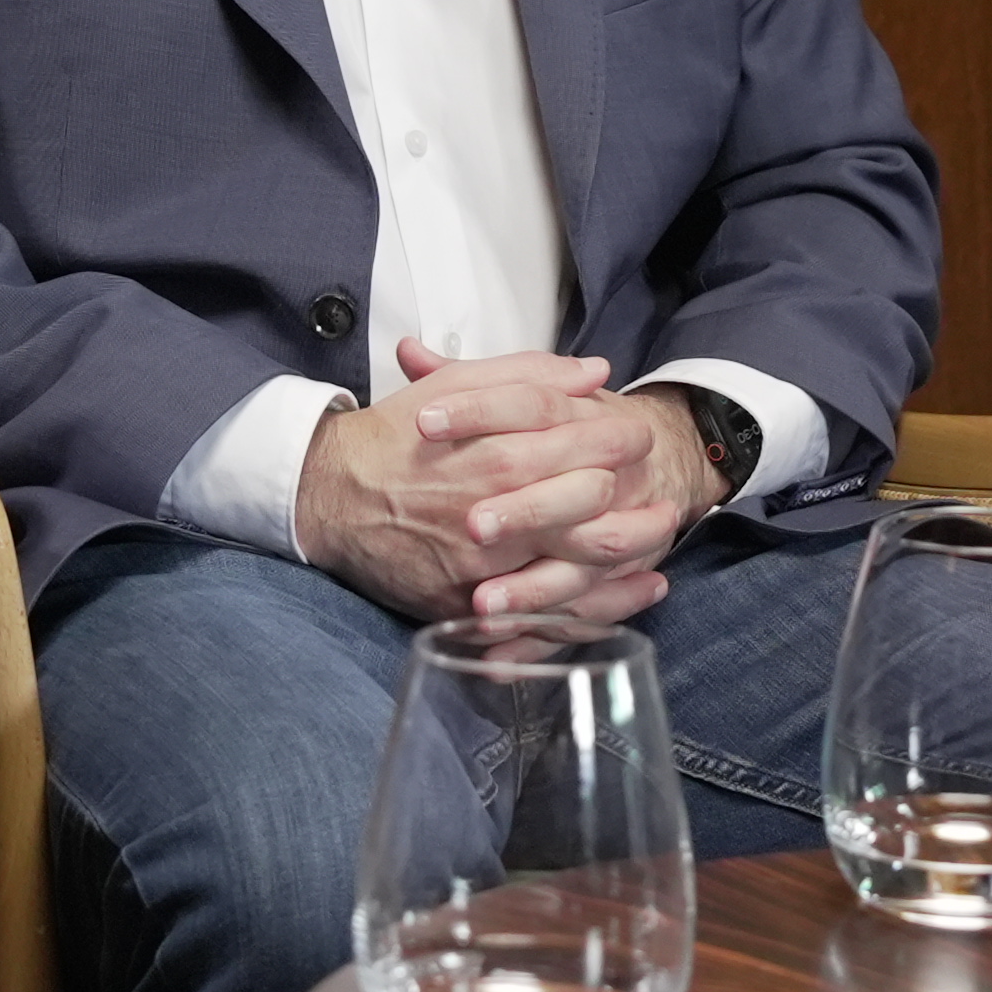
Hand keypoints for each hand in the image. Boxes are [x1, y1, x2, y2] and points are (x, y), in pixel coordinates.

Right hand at [296, 338, 694, 623]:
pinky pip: (540, 619)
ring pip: (576, 573)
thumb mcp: (457, 389)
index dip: (620, 441)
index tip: (638, 435)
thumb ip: (527, 376)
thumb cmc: (394, 439)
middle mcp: (495, 517)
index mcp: (495, 457)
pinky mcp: (467, 608)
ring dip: (630, 560)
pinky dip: (592, 610)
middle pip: (591, 516)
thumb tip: (593, 372)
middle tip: (663, 495)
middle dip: (638, 504)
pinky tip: (629, 598)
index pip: (582, 449)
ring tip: (661, 543)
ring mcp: (482, 570)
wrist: (327, 497)